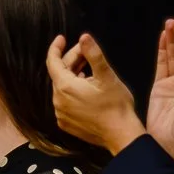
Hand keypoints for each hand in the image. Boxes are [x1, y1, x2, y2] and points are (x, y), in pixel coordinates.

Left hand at [46, 33, 146, 154]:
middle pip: (59, 74)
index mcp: (65, 87)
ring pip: (62, 88)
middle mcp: (58, 101)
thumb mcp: (107, 76)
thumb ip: (93, 54)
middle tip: (86, 53)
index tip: (62, 38)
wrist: (120, 135)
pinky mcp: (67, 124)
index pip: (52, 62)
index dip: (56, 47)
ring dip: (73, 76)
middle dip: (71, 60)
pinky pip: (65, 102)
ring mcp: (61, 115)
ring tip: (89, 70)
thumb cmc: (115, 105)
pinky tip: (86, 89)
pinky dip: (72, 92)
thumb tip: (84, 37)